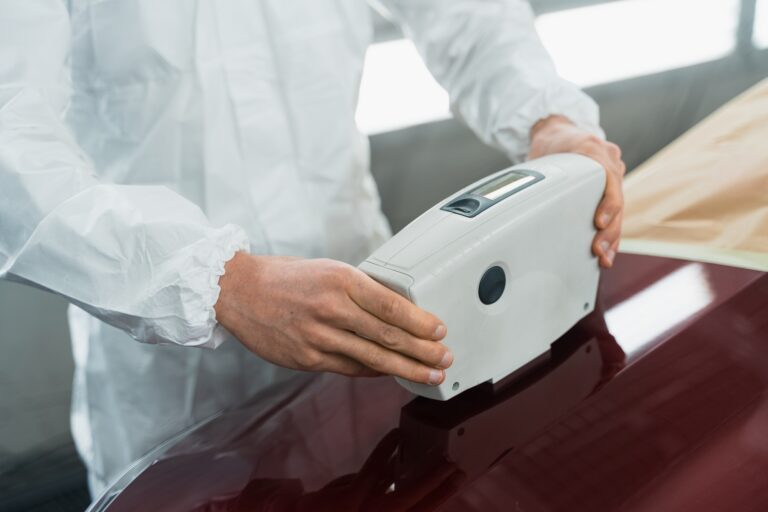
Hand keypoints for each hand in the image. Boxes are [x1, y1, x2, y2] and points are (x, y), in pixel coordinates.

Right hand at [214, 253, 451, 384]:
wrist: (239, 291)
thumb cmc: (286, 277)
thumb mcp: (328, 269)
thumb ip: (360, 290)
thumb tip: (397, 310)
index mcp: (342, 280)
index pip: (392, 306)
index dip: (420, 322)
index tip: (440, 331)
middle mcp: (332, 308)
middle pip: (388, 336)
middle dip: (422, 351)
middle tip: (444, 358)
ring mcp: (318, 336)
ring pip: (372, 358)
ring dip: (406, 368)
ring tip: (429, 374)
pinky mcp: (307, 358)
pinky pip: (349, 368)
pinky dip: (374, 372)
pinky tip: (391, 373)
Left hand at [295, 430, 463, 511]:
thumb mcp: (363, 505)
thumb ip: (379, 492)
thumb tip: (396, 469)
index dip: (442, 495)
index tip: (459, 479)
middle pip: (418, 505)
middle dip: (440, 486)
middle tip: (456, 466)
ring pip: (402, 492)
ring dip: (422, 472)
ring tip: (436, 452)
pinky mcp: (350, 498)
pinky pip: (374, 469)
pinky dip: (387, 450)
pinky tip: (396, 435)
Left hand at [528, 115, 625, 267]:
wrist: (559, 132)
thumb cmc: (551, 143)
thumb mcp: (544, 152)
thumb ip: (540, 173)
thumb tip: (521, 197)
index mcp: (595, 149)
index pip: (609, 179)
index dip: (608, 204)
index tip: (600, 222)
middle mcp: (610, 160)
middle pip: (617, 200)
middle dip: (609, 229)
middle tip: (599, 250)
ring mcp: (614, 173)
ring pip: (619, 209)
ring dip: (612, 237)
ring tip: (605, 258)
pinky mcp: (611, 186)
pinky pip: (615, 211)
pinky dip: (611, 231)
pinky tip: (607, 251)